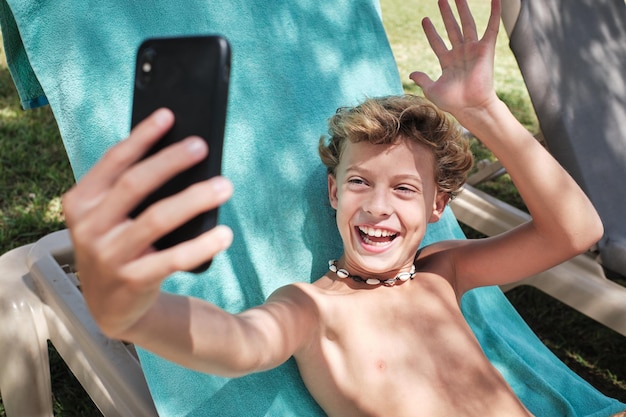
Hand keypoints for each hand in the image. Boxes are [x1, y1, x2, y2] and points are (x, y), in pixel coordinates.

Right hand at [62, 109, 233, 337]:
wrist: (111, 305)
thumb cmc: (120, 245)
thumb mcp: (113, 217)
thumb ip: (131, 190)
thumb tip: (178, 152)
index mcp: (81, 202)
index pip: (113, 161)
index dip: (142, 137)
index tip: (169, 115)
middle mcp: (89, 227)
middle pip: (135, 184)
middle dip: (170, 161)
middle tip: (202, 145)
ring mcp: (108, 256)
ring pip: (157, 219)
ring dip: (195, 199)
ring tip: (225, 185)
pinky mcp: (132, 281)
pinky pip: (173, 258)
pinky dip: (202, 245)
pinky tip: (224, 234)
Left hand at [410, 0, 500, 115]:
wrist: (470, 105)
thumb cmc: (453, 102)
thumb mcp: (432, 90)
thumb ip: (422, 80)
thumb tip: (411, 73)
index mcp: (447, 62)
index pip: (437, 42)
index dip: (431, 31)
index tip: (424, 19)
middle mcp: (460, 53)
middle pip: (452, 28)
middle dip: (446, 14)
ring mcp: (473, 50)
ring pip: (467, 24)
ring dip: (462, 9)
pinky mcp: (486, 49)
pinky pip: (491, 28)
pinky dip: (494, 13)